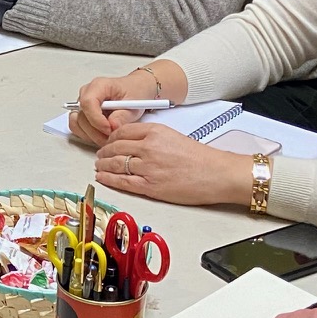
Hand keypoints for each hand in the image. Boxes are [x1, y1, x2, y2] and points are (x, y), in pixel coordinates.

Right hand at [71, 74, 141, 146]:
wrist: (135, 89)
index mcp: (99, 85)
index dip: (96, 119)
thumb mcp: (135, 103)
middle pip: (82, 116)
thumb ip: (123, 115)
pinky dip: (88, 135)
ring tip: (109, 137)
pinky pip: (78, 127)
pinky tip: (102, 135)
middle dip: (96, 131)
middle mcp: (87, 93)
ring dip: (92, 135)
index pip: (88, 102)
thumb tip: (112, 125)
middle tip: (112, 137)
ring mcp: (83, 104)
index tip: (109, 129)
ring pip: (78, 124)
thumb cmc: (134, 91)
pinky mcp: (82, 113)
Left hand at [93, 126, 247, 207]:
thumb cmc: (200, 158)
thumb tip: (133, 143)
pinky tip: (103, 177)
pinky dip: (109, 179)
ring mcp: (148, 167)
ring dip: (104, 165)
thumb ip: (152, 137)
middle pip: (116, 147)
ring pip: (116, 164)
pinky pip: (122, 181)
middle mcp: (148, 148)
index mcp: (155, 132)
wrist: (216, 174)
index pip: (123, 131)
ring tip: (99, 166)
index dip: (111, 138)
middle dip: (104, 152)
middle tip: (100, 155)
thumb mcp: (173, 136)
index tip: (108, 141)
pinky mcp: (150, 186)